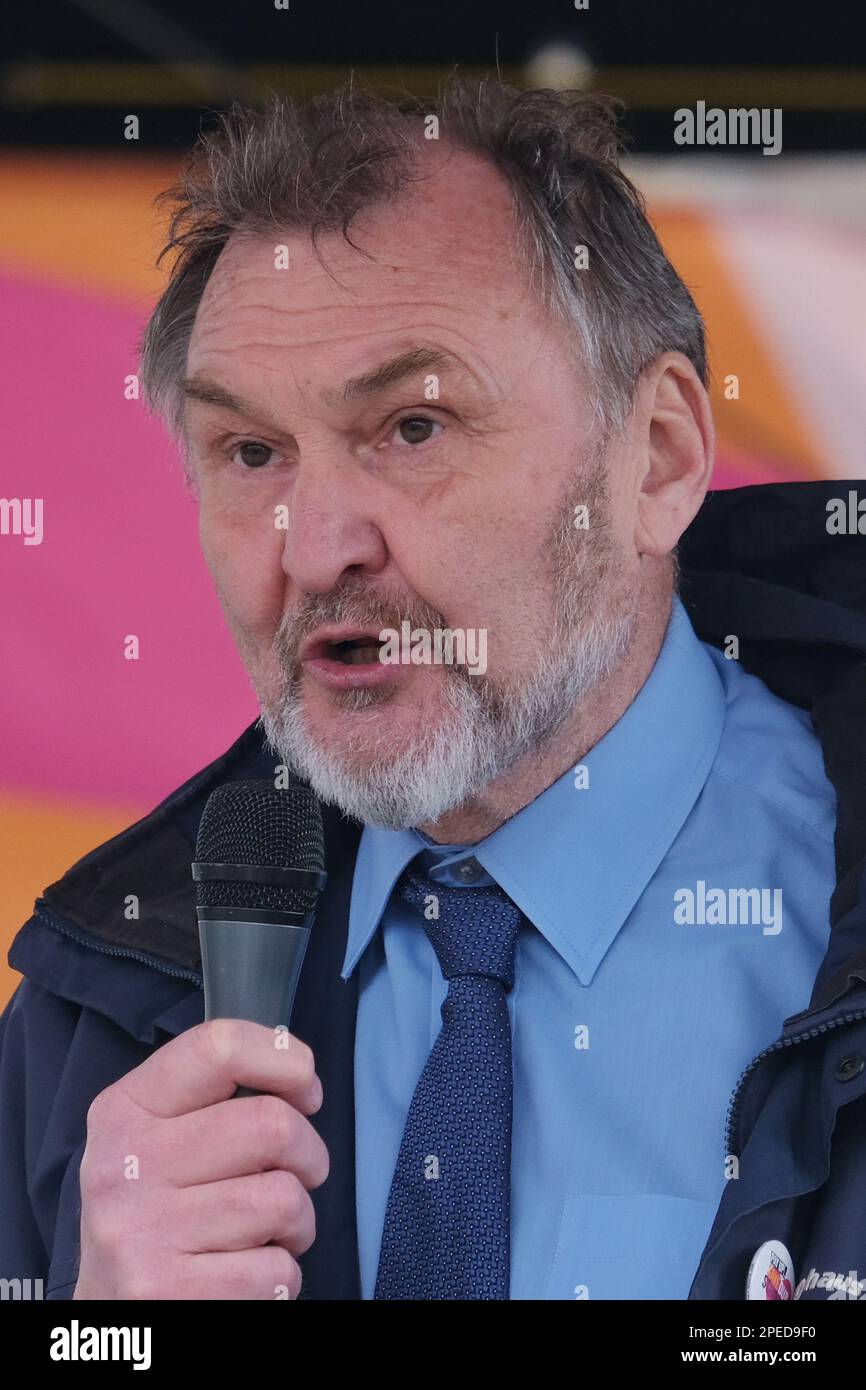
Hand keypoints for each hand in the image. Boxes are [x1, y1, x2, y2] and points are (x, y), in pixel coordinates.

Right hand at [72, 1018, 327, 1299]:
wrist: (110, 1315)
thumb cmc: (157, 1214)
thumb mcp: (156, 1139)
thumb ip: (212, 1097)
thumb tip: (298, 1075)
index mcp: (124, 1111)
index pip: (219, 1048)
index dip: (286, 1061)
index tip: (305, 1092)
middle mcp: (125, 1166)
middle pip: (272, 1125)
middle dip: (308, 1155)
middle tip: (297, 1174)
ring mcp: (141, 1233)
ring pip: (285, 1200)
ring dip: (297, 1223)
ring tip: (263, 1233)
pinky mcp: (169, 1293)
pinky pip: (277, 1270)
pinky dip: (278, 1276)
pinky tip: (241, 1275)